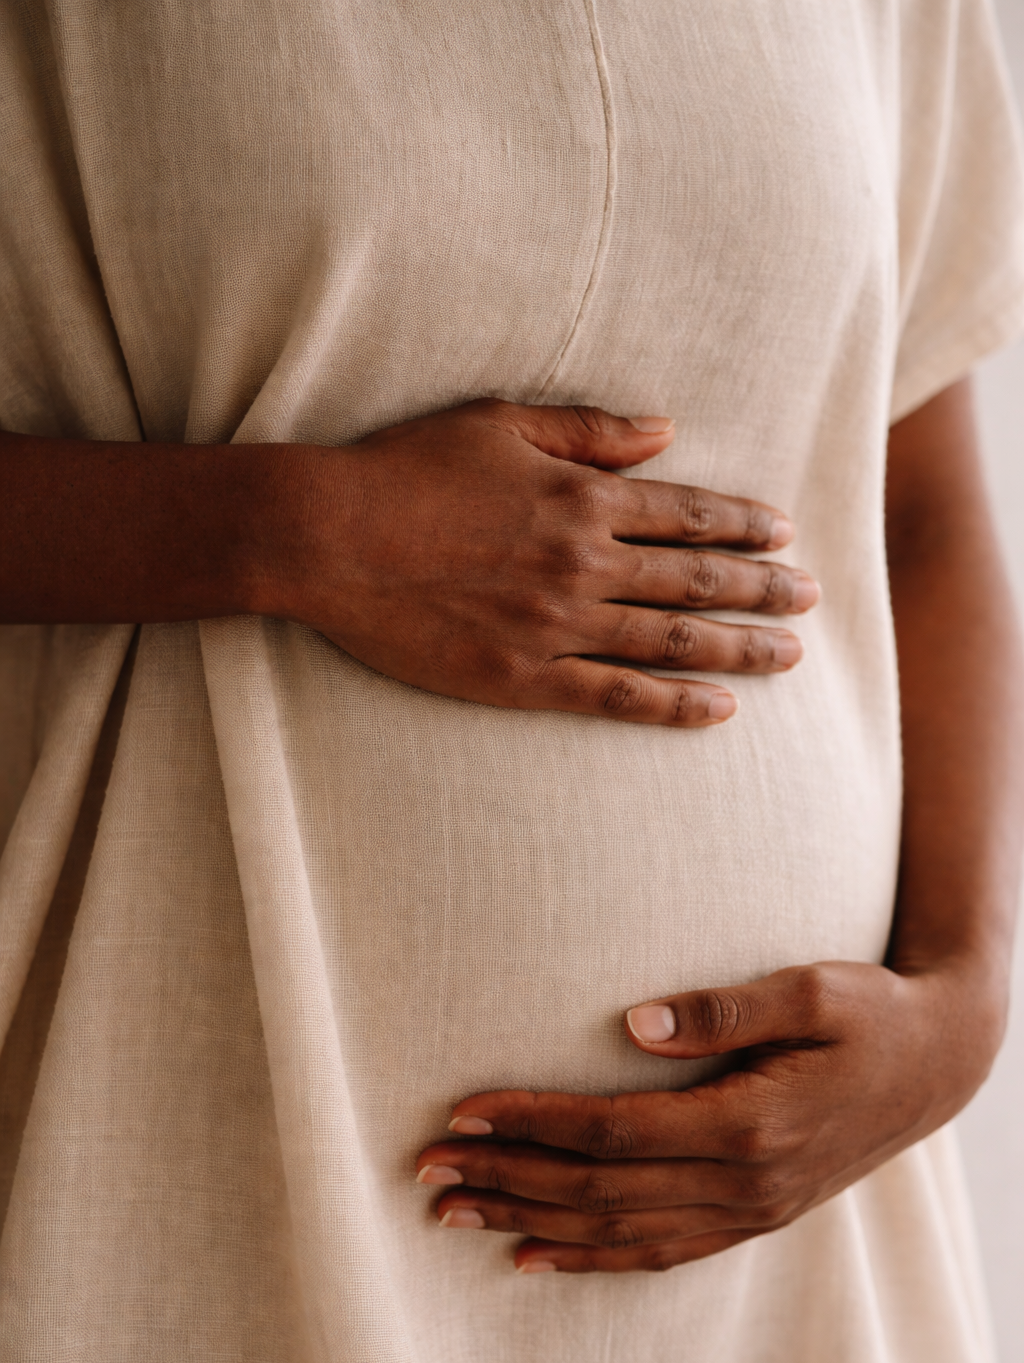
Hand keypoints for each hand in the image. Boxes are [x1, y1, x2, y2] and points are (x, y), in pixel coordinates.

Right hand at [285, 398, 818, 725]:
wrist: (329, 538)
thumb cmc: (406, 471)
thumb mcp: (499, 424)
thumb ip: (589, 432)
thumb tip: (667, 431)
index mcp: (581, 498)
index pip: (687, 513)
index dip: (742, 525)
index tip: (782, 533)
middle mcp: (583, 564)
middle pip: (696, 582)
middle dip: (763, 588)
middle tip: (811, 599)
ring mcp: (557, 627)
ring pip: (672, 643)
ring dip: (739, 649)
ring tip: (789, 656)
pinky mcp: (524, 679)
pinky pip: (616, 697)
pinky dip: (673, 706)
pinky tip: (718, 712)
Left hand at [415, 959, 1001, 1271]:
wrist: (940, 1064)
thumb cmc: (872, 1014)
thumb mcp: (811, 990)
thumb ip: (722, 1009)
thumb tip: (631, 1021)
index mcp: (747, 1124)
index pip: (611, 1132)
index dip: (531, 1123)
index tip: (461, 1110)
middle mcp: (741, 1184)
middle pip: (598, 1192)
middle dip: (506, 1178)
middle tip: (426, 1172)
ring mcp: (748, 1212)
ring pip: (617, 1233)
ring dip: (530, 1222)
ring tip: (455, 1215)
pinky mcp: (752, 1218)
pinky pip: (658, 1254)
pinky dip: (591, 1260)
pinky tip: (535, 1257)